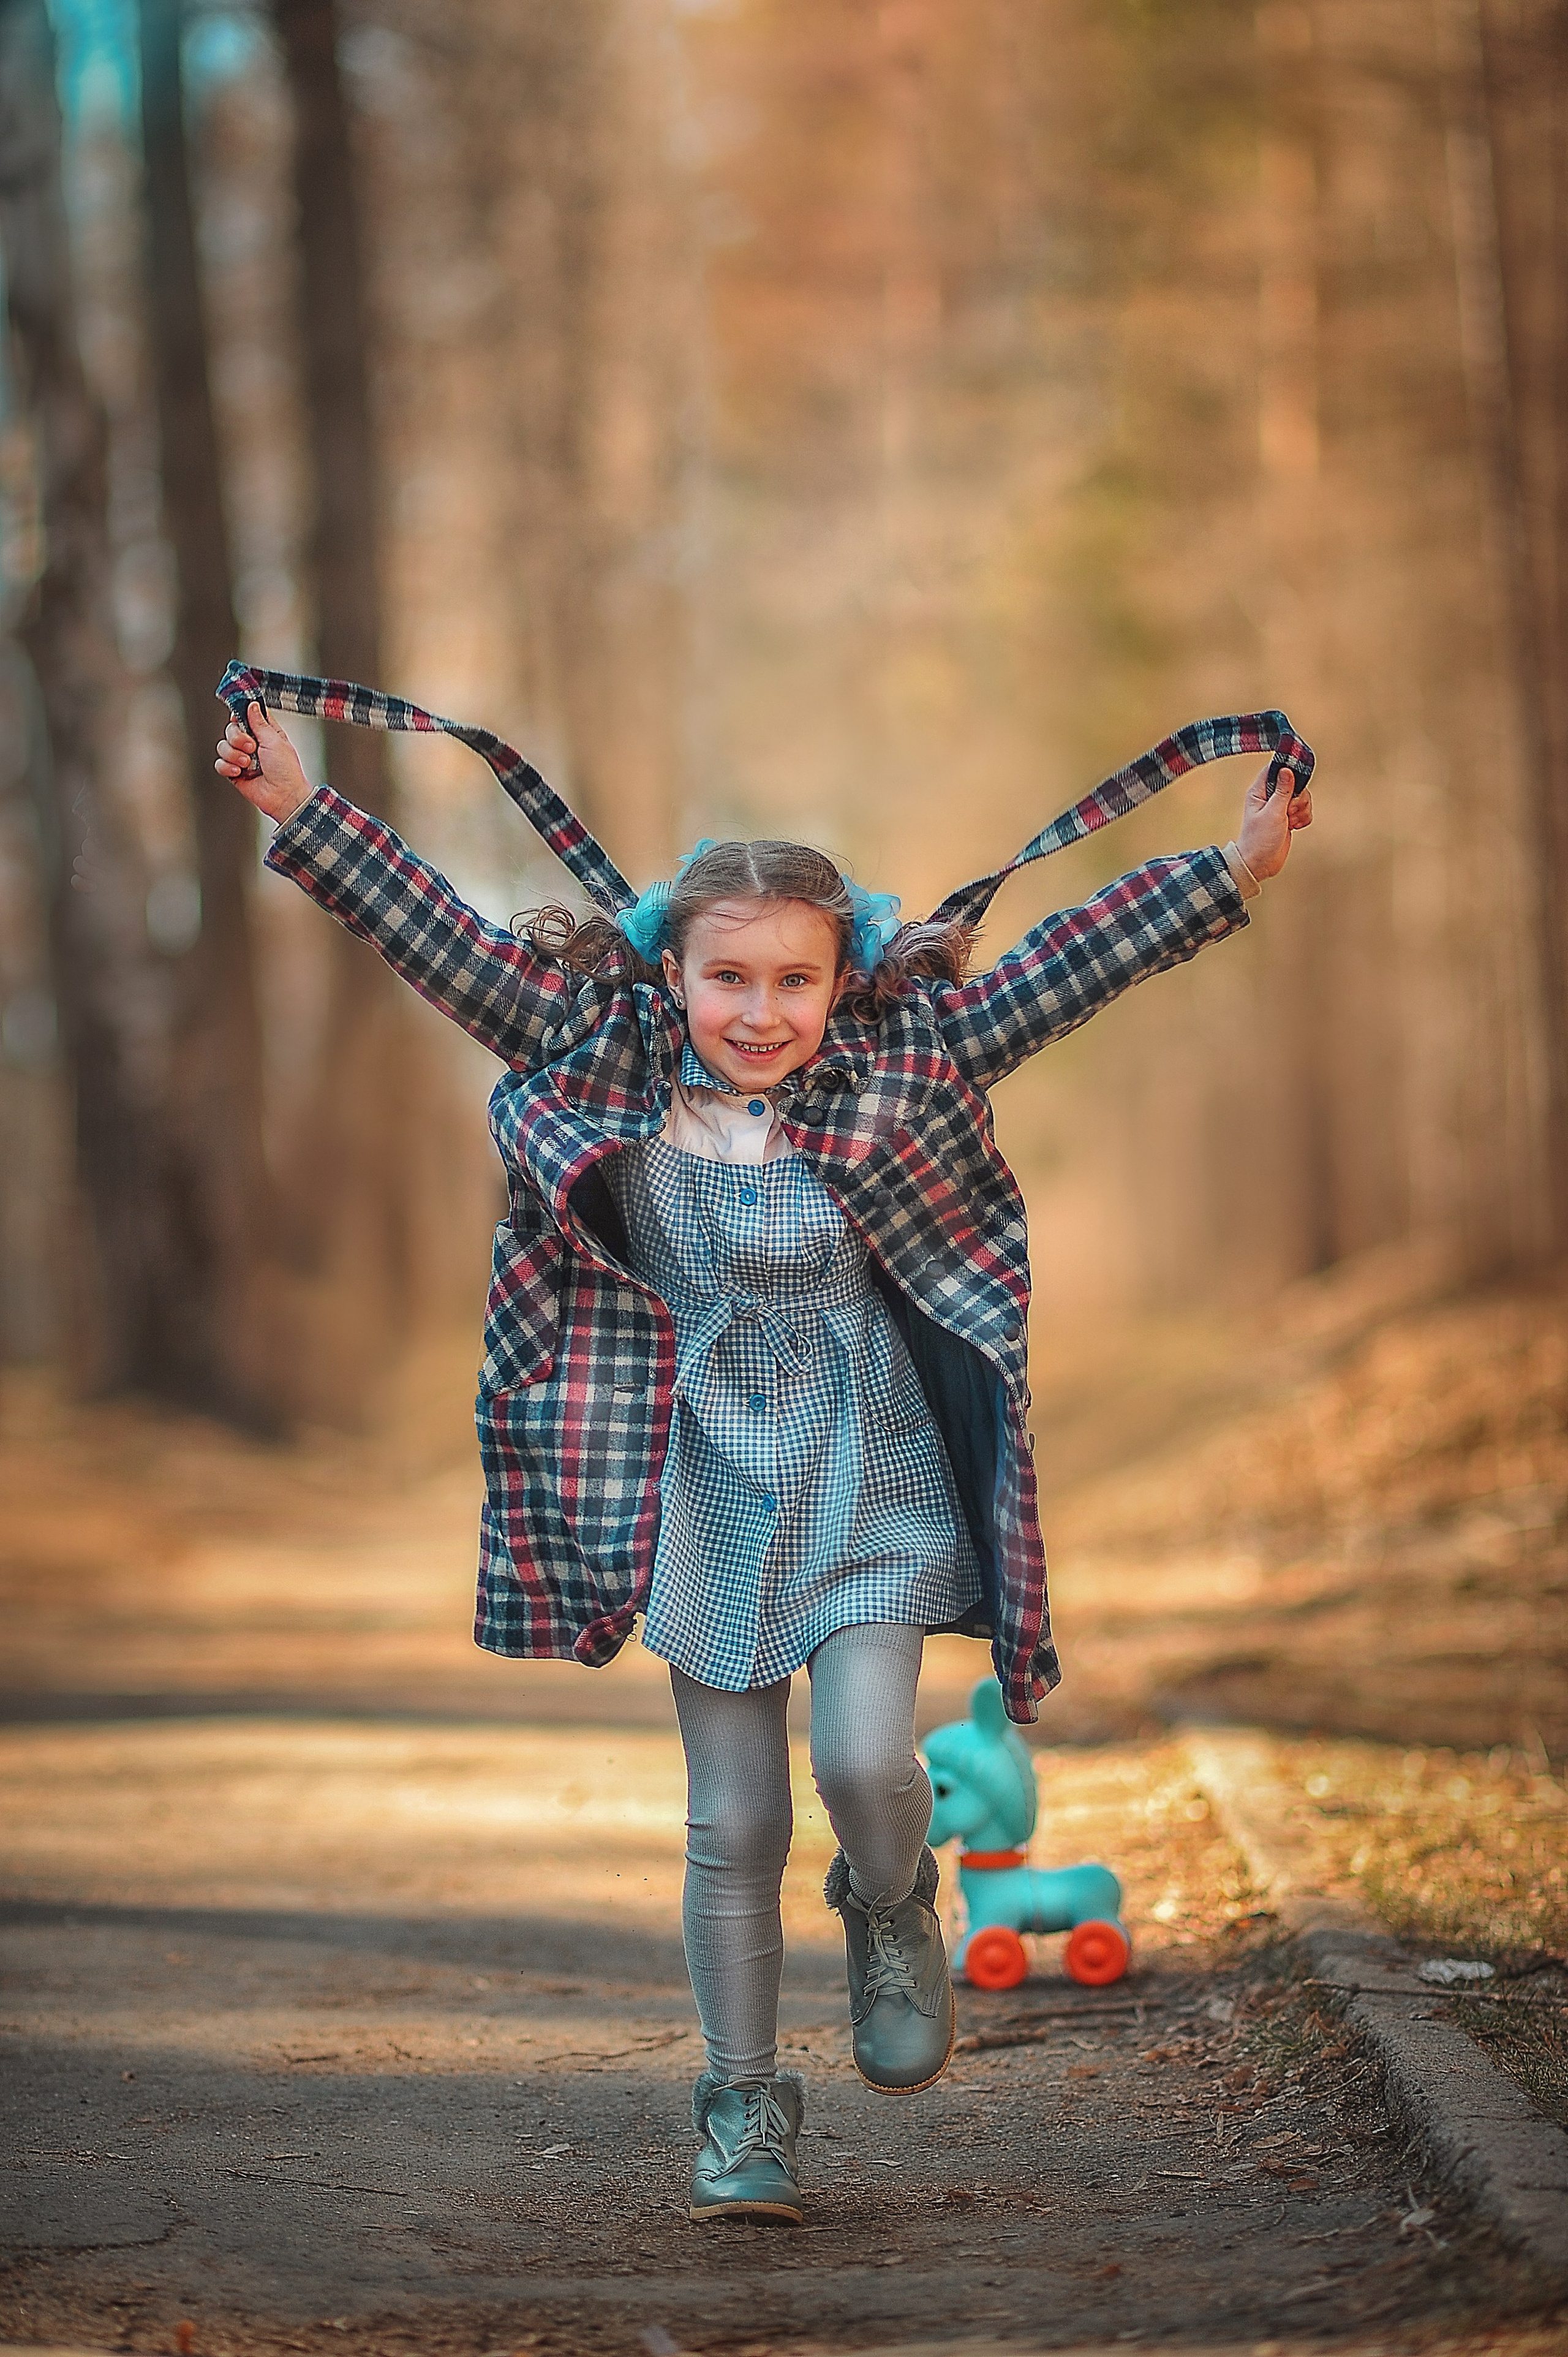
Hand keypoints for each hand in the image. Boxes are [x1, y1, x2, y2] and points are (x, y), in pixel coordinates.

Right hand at [214, 701, 310, 823]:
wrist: (284, 796)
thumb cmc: (287, 770)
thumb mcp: (275, 741)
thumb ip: (260, 723)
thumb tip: (252, 705)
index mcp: (265, 734)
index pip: (246, 716)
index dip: (240, 715)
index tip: (238, 718)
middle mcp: (252, 744)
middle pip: (231, 730)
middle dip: (237, 738)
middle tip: (251, 748)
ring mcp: (242, 758)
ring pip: (223, 746)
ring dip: (233, 754)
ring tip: (247, 763)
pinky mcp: (235, 773)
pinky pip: (220, 763)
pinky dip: (227, 766)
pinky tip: (239, 772)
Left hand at [1235, 756, 1313, 879]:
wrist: (1260, 864)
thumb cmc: (1258, 841)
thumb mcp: (1272, 813)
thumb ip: (1282, 791)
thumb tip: (1286, 770)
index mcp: (1259, 792)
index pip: (1273, 769)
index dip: (1286, 769)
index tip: (1296, 780)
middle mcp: (1269, 797)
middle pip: (1293, 782)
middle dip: (1297, 797)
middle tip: (1289, 810)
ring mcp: (1279, 807)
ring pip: (1301, 797)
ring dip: (1301, 809)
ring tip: (1291, 821)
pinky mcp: (1288, 818)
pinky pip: (1304, 810)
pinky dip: (1303, 818)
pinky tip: (1295, 826)